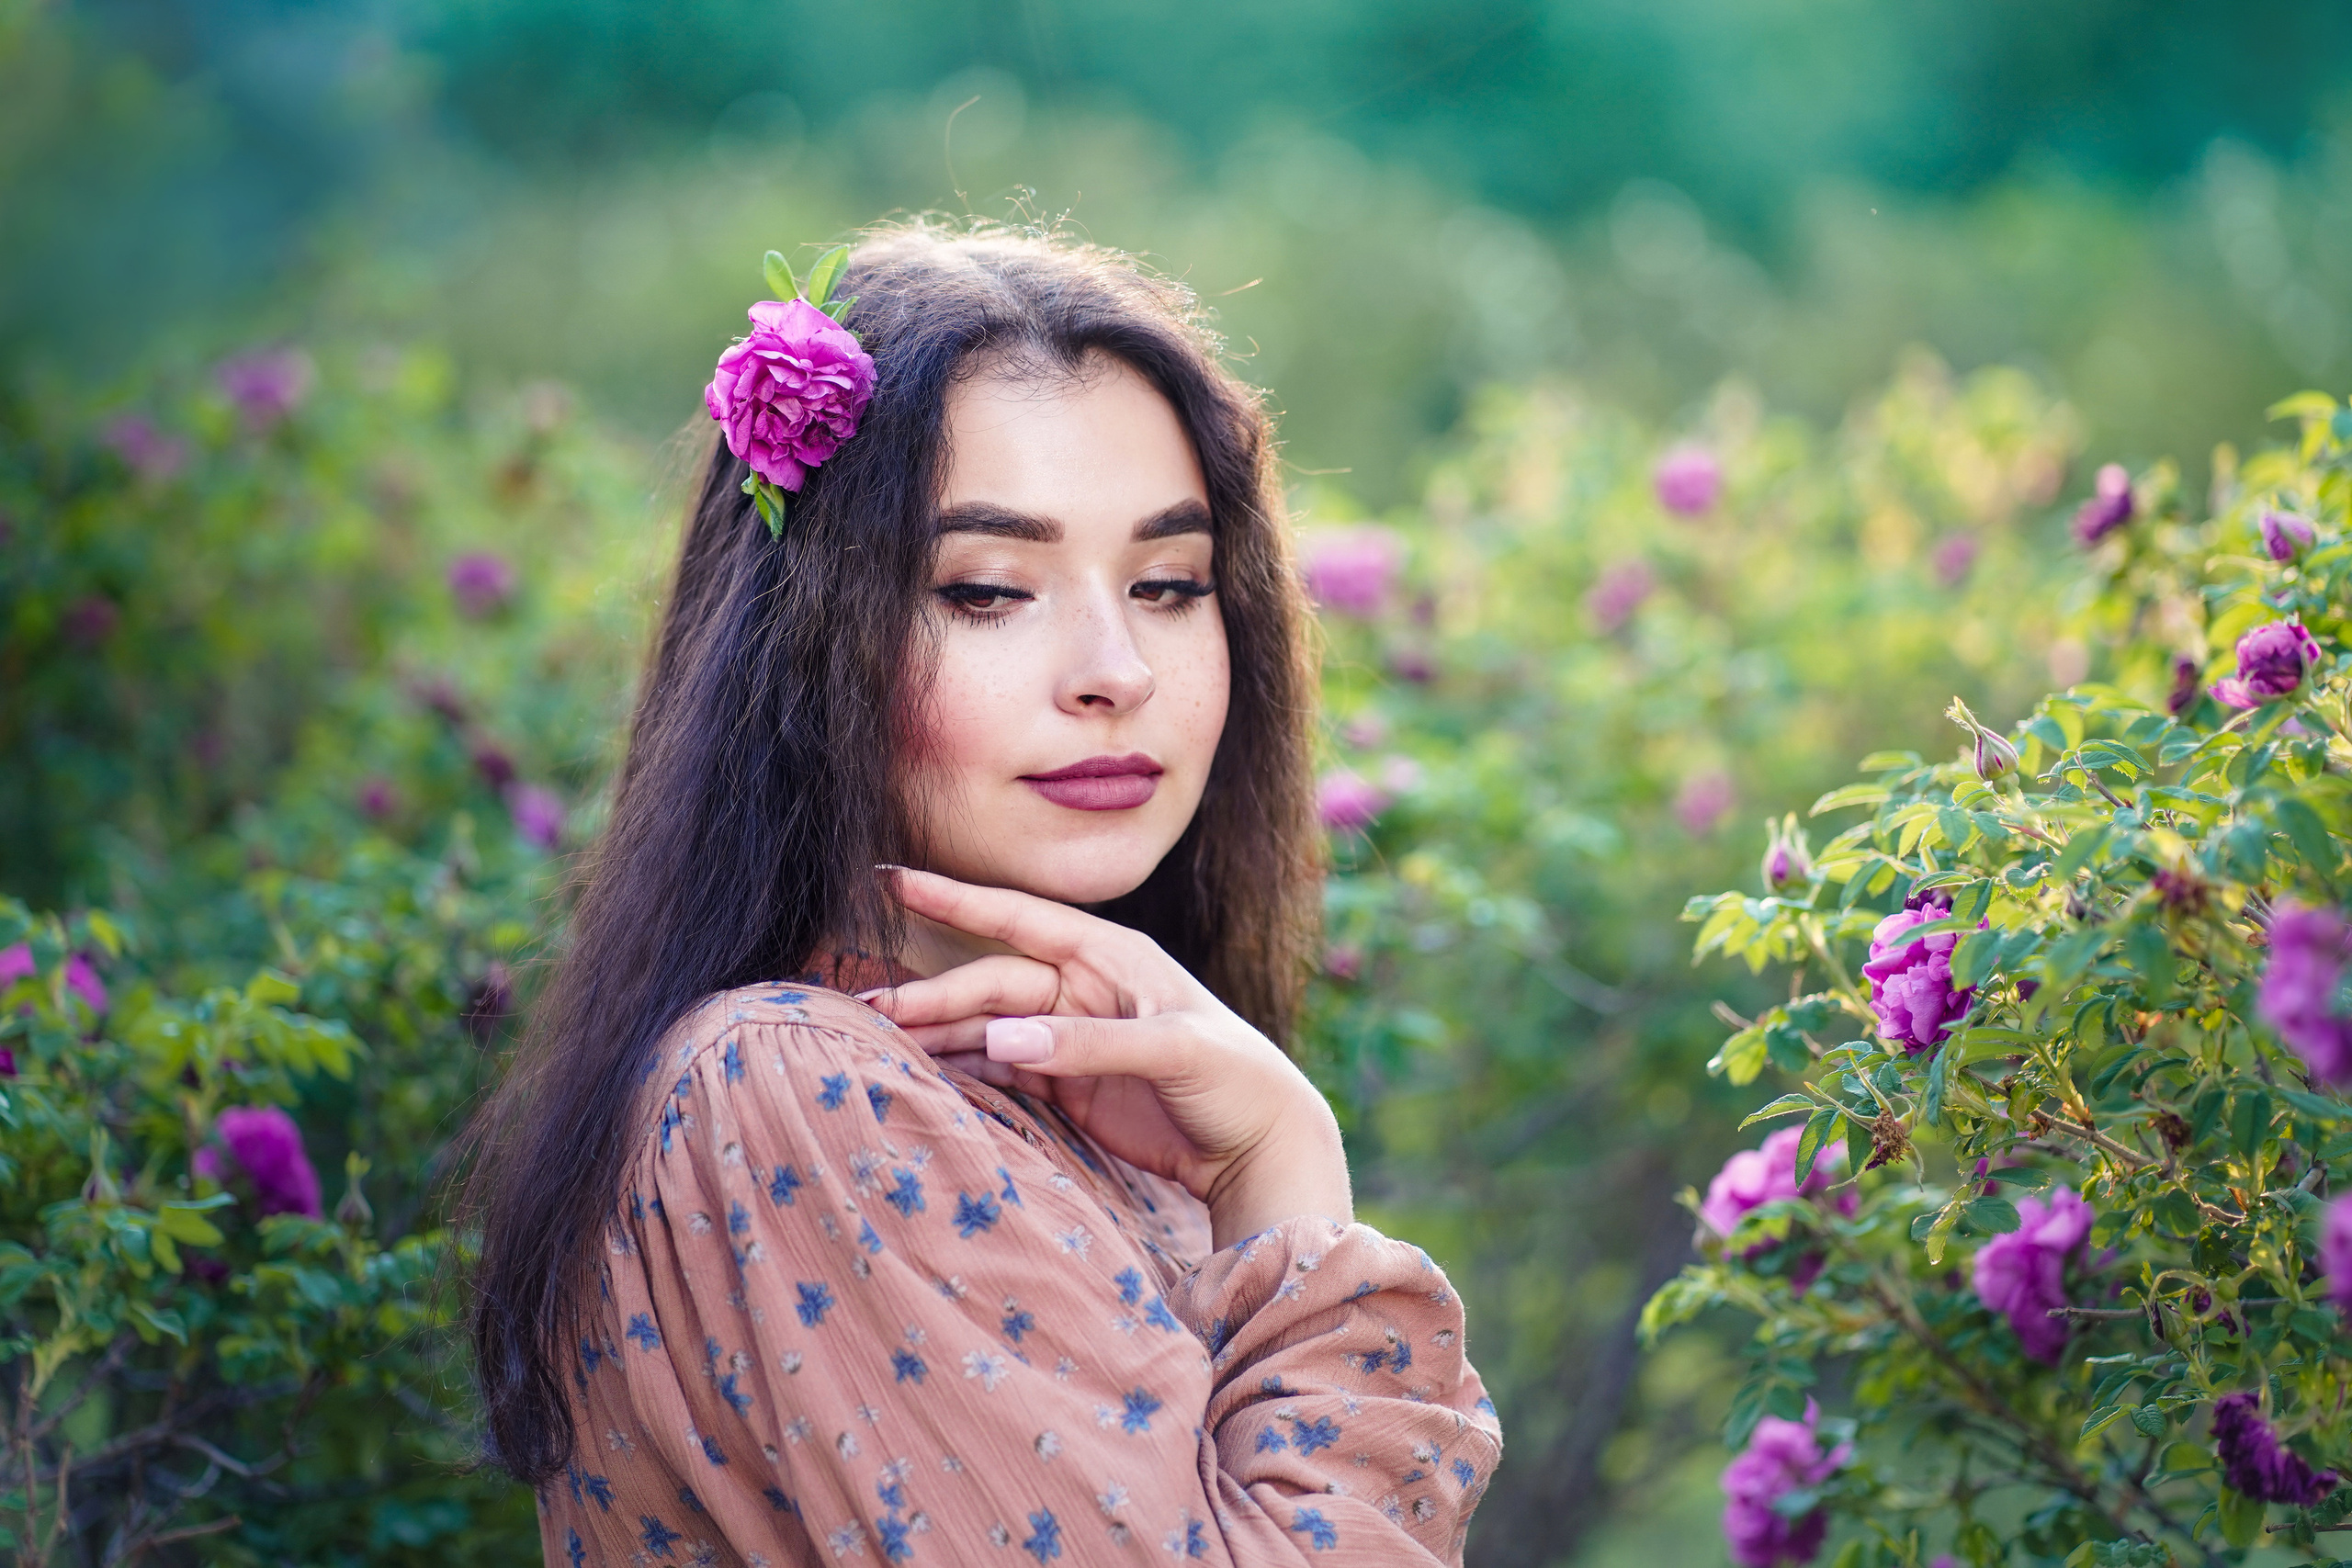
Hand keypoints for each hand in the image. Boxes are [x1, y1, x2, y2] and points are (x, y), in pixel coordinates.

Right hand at [863, 867, 1351, 1246]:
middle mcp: (1084, 988)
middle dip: (931, 994)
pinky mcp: (1067, 1084)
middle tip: (869, 1008)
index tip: (896, 880)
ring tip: (877, 1041)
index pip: (1019, 919)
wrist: (1261, 1146)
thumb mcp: (1172, 1052)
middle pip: (991, 983)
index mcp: (1112, 957)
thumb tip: (1002, 1038)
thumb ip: (1089, 1045)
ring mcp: (1071, 1036)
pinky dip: (963, 1069)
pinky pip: (1001, 1067)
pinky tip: (923, 1072)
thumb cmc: (1236, 1080)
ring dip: (936, 1032)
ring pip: (987, 1026)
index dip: (957, 900)